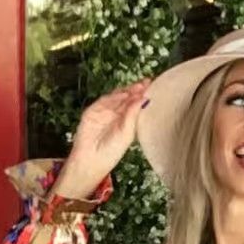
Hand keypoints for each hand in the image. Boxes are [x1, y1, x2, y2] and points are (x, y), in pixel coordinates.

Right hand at [53, 81, 150, 198]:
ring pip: (116, 97)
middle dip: (135, 90)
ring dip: (126, 91)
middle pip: (126, 98)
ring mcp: (103, 112)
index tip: (152, 86)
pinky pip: (103, 101)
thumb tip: (143, 99)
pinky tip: (123, 94)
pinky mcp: (92, 111)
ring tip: (138, 86)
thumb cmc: (111, 152)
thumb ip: (133, 116)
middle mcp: (115, 115)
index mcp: (126, 121)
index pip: (135, 105)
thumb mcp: (127, 134)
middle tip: (146, 83)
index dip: (142, 95)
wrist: (91, 160)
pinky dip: (113, 97)